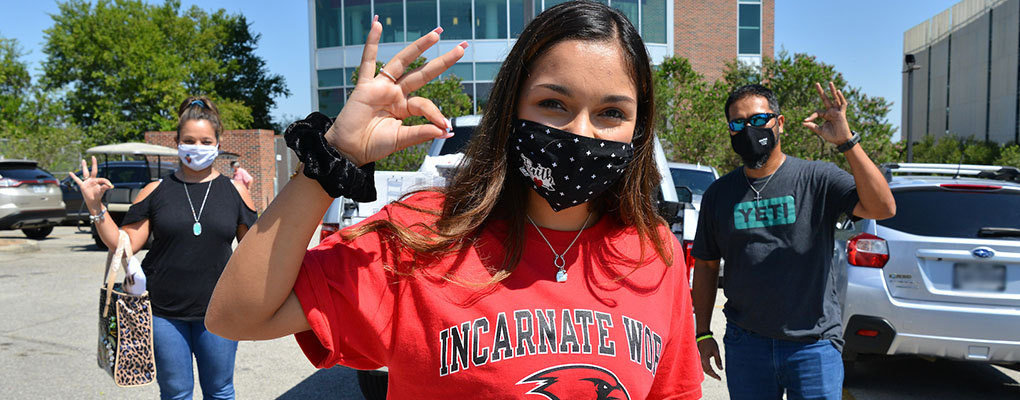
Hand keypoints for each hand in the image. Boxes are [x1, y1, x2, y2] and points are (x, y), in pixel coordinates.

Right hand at [68, 156, 113, 212]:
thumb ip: (105, 187)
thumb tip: (111, 186)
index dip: (107, 182)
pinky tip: (70, 173)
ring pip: (85, 173)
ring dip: (84, 166)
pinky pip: (77, 180)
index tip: (111, 186)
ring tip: (84, 160)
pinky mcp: (82, 185)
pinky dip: (74, 177)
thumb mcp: (102, 191)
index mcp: (98, 181)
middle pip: (93, 170)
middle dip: (94, 164)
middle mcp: (92, 180)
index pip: (102, 179)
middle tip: (93, 157)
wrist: (93, 201)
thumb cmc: (98, 195)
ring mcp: (87, 182)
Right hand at [326, 16, 466, 165]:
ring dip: (419, 47)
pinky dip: (371, 43)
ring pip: (402, 62)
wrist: (350, 150)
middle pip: (422, 73)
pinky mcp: (365, 86)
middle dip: (442, 61)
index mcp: (405, 107)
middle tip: (461, 49)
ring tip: (436, 35)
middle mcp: (395, 93)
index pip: (425, 103)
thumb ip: (422, 133)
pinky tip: (377, 25)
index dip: (436, 113)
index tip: (446, 125)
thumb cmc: (373, 145)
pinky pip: (368, 61)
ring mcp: (381, 87)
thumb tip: (447, 131)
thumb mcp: (402, 140)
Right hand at [698, 337, 723, 380]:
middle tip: (718, 378)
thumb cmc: (710, 343)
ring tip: (715, 375)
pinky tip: (711, 370)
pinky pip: (703, 365)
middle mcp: (701, 360)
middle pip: (706, 371)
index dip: (714, 375)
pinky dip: (707, 369)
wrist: (703, 336)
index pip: (710, 370)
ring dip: (709, 373)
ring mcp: (700, 358)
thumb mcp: (716, 351)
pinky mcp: (700, 357)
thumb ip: (718, 360)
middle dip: (712, 375)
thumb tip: (721, 369)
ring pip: (704, 369)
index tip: (720, 378)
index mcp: (705, 359)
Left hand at [802, 81, 852, 144]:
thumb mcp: (820, 131)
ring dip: (832, 91)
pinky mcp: (842, 114)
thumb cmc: (831, 136)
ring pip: (835, 99)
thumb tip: (803, 123)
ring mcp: (837, 111)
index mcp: (826, 115)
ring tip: (830, 83)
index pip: (817, 112)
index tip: (805, 120)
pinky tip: (838, 91)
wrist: (840, 140)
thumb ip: (813, 126)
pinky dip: (841, 98)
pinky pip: (842, 104)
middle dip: (821, 92)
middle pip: (825, 99)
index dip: (811, 116)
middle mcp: (831, 111)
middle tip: (816, 83)